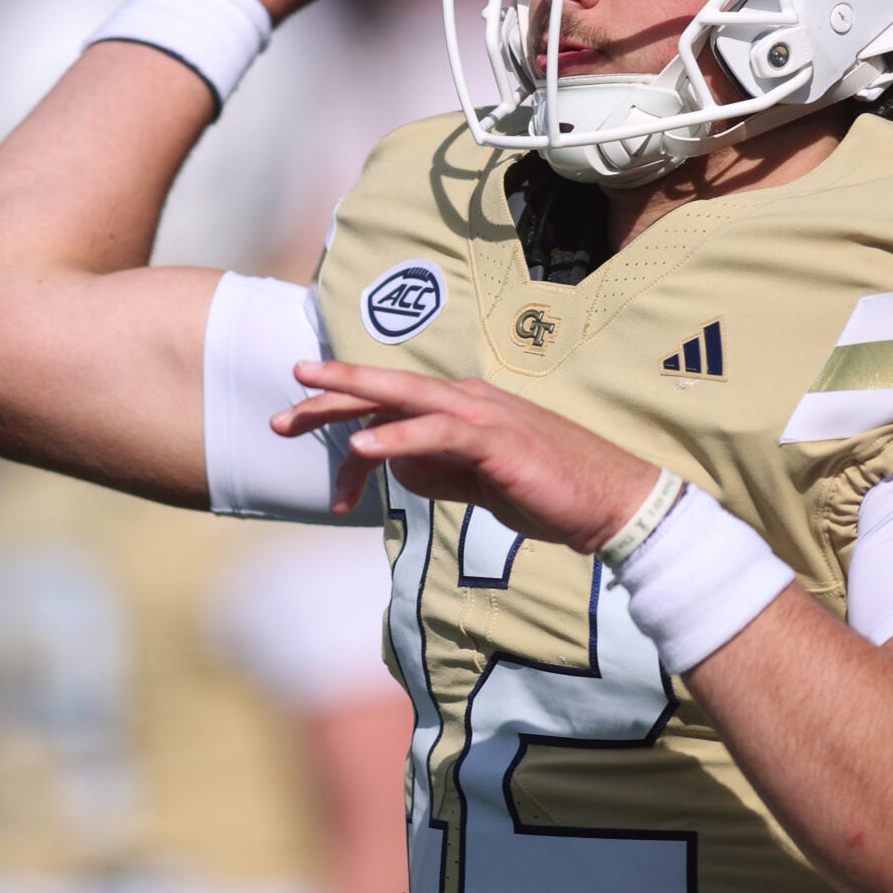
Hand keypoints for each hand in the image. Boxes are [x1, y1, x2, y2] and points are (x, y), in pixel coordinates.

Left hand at [272, 360, 662, 553]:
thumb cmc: (548, 492)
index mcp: (462, 408)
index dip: (345, 423)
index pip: (391, 406)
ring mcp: (483, 415)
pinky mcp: (496, 440)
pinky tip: (362, 449)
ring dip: (351, 401)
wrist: (609, 504)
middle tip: (284, 406)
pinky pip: (437, 434)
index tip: (312, 456)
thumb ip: (437, 471)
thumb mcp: (477, 483)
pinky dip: (397, 438)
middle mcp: (468, 400)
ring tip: (304, 409)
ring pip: (405, 397)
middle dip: (332, 392)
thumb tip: (396, 468)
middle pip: (387, 388)